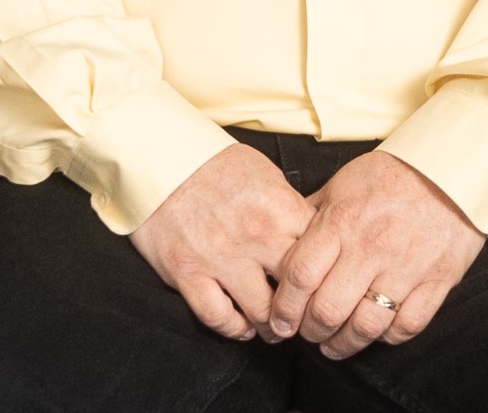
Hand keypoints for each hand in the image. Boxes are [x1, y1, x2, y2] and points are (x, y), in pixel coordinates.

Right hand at [131, 143, 315, 342]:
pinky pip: (219, 317)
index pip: (320, 252)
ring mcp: (219, 257)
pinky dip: (234, 329)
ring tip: (275, 326)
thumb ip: (289, 207)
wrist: (161, 158)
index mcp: (278, 206)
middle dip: (304, 306)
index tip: (323, 282)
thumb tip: (311, 234)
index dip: (326, 271)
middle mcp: (254, 235)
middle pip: (297, 288)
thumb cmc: (214, 163)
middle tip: (303, 313)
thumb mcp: (265, 173)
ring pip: (262, 312)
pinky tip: (243, 326)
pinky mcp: (187, 273)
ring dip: (272, 325)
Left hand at [269, 150, 484, 359]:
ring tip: (333, 343)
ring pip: (365, 327)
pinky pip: (406, 326)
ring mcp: (406, 268)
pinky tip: (374, 333)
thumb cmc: (392, 174)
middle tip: (306, 332)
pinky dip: (385, 337)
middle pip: (328, 310)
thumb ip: (312, 215)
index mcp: (343, 221)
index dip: (284, 307)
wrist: (448, 169)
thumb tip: (283, 241)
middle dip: (309, 331)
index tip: (280, 320)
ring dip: (343, 343)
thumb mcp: (342, 183)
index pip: (301, 276)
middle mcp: (371, 248)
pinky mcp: (436, 281)